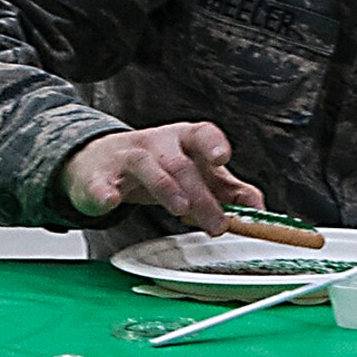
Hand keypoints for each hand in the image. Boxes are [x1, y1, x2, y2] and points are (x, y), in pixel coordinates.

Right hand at [59, 122, 262, 232]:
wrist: (102, 162)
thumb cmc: (158, 167)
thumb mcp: (196, 172)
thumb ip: (228, 189)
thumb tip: (257, 207)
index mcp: (184, 139)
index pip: (202, 134)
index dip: (213, 144)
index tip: (223, 158)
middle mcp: (156, 144)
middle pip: (180, 164)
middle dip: (200, 194)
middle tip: (216, 223)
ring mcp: (126, 158)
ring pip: (145, 166)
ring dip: (164, 187)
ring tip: (180, 209)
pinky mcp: (98, 178)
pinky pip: (101, 183)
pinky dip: (105, 192)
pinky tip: (111, 201)